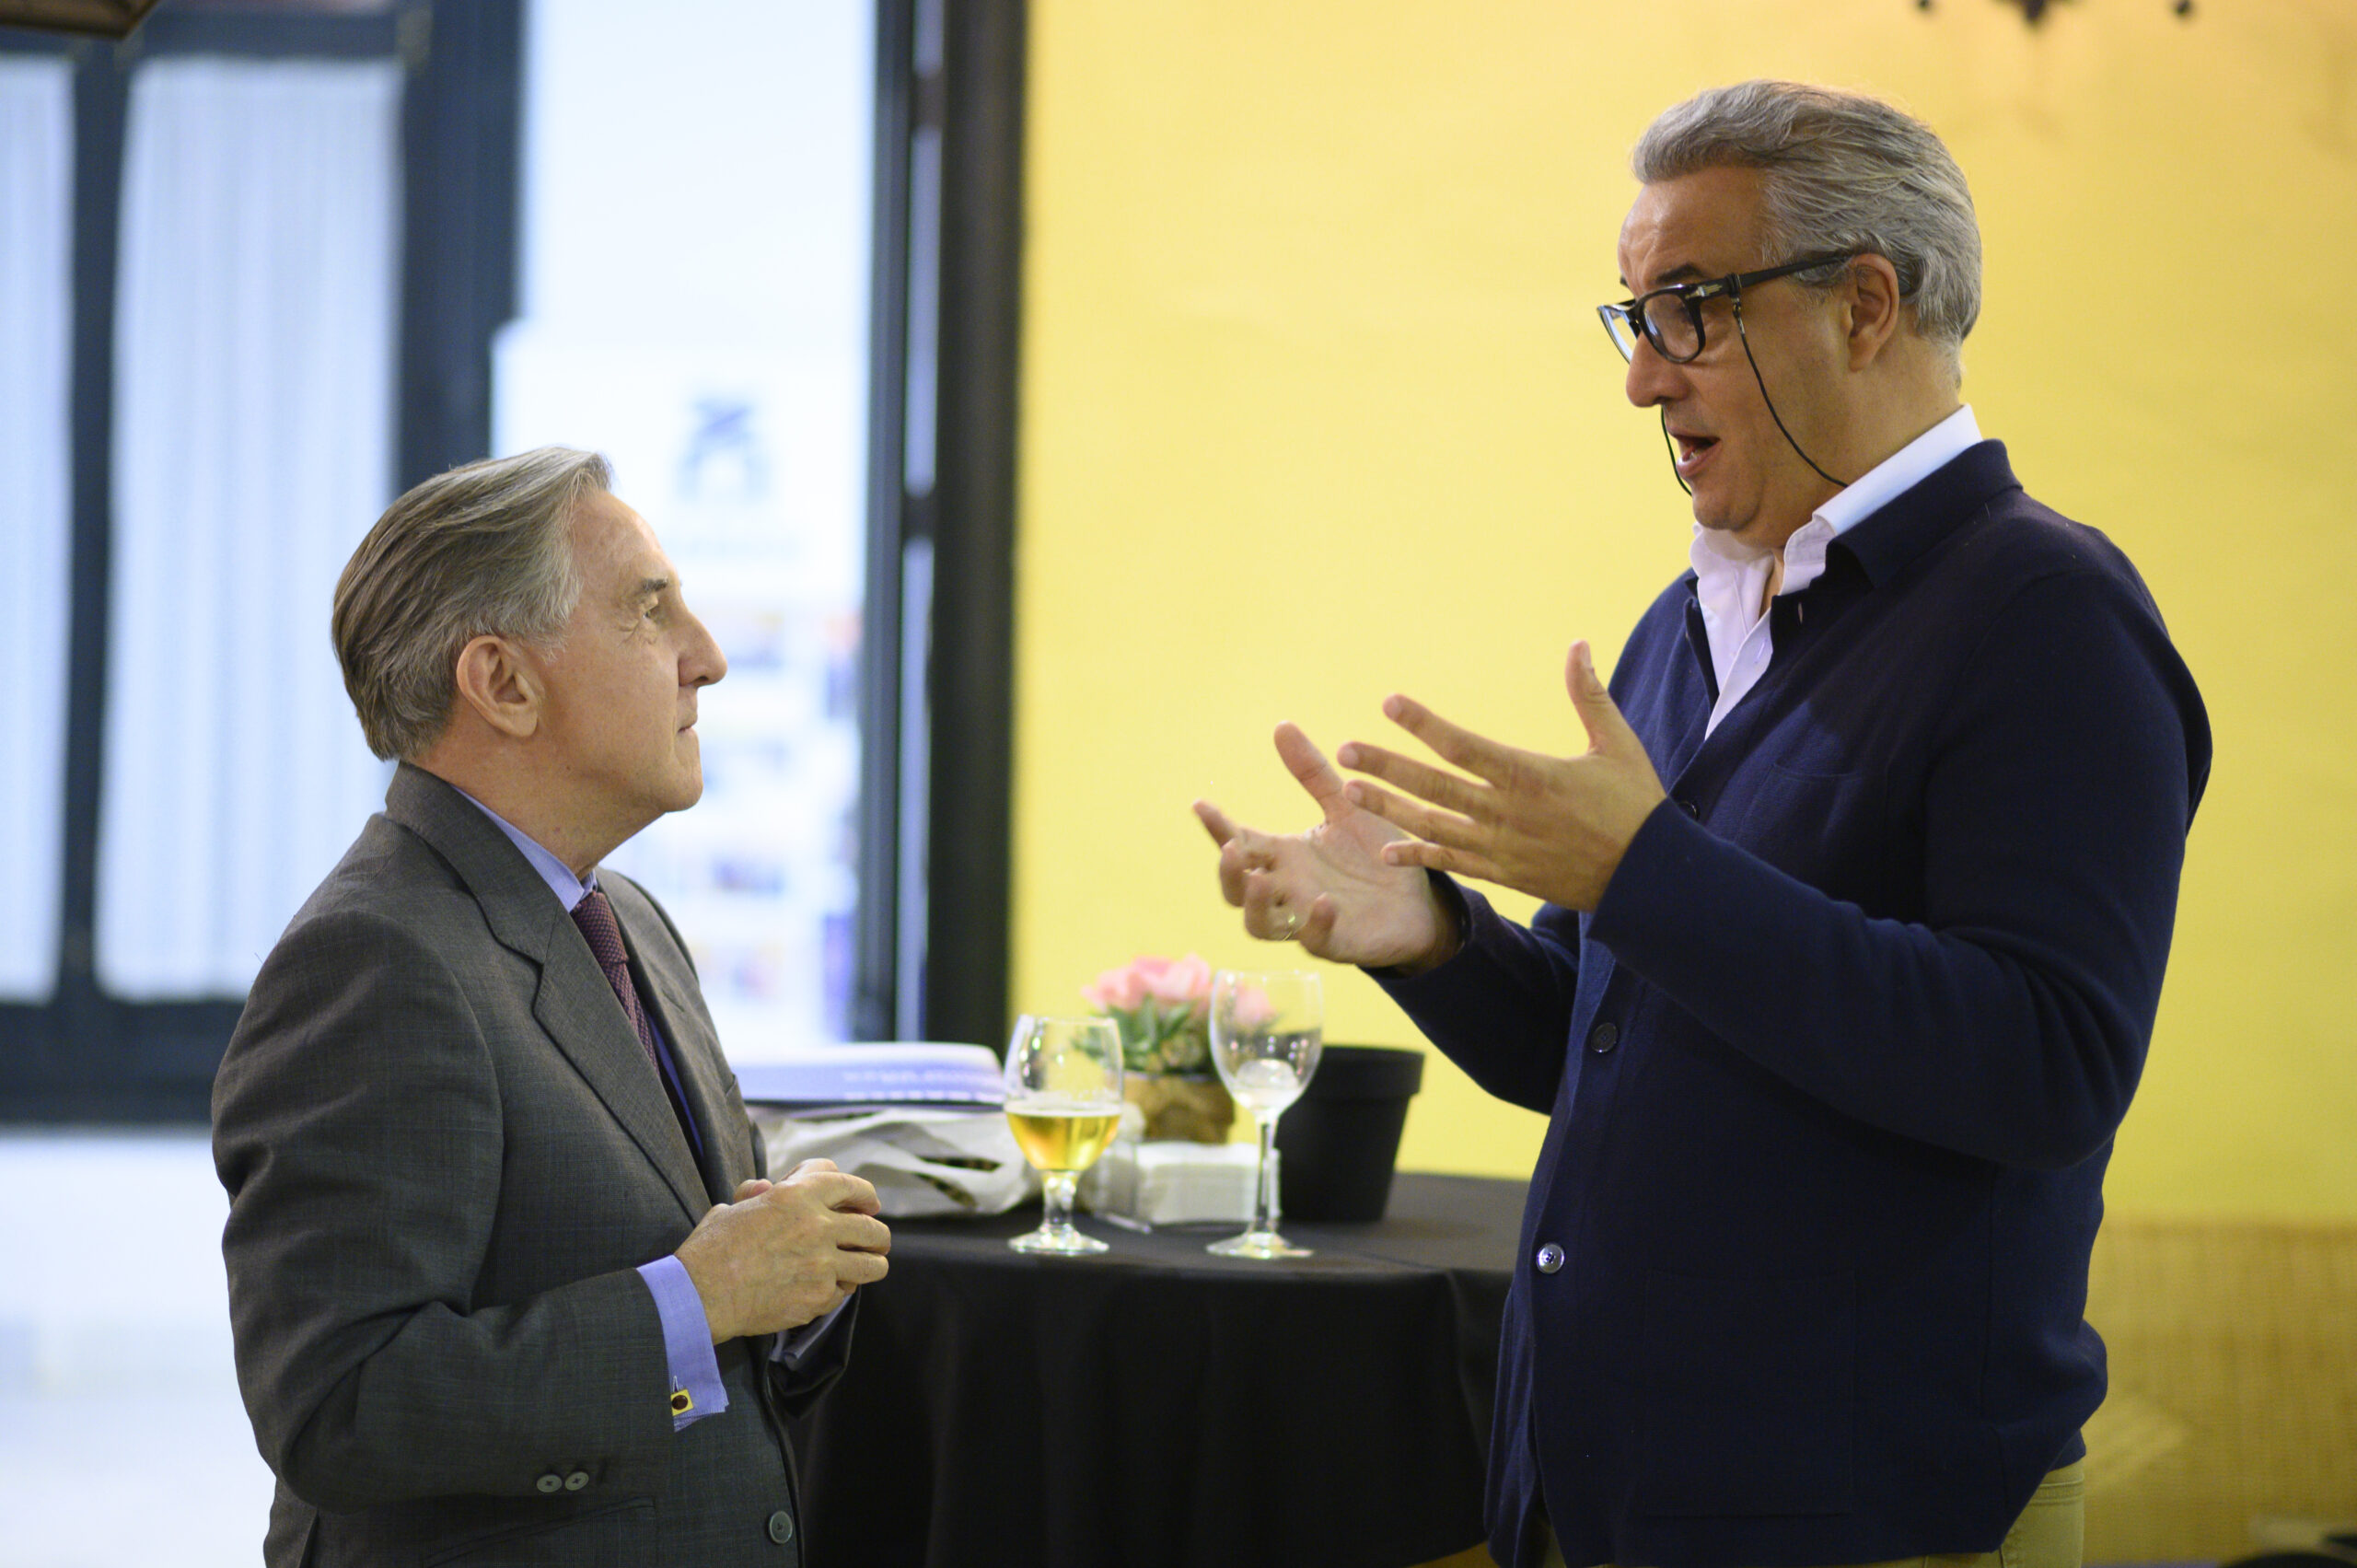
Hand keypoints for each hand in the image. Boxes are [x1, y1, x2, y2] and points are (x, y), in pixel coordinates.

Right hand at [676, 1158, 889, 1341]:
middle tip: (874, 1241)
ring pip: (873, 1265)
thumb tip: (766, 1186)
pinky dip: (837, 1291)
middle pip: (873, 1229)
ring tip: (864, 1266)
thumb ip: (756, 1193)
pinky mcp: (819, 1297)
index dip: (865, 1194)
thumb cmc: (711, 1249)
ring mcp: (822, 1265)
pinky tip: (824, 1289)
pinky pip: (844, 1293)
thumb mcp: (731, 1208)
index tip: (869, 1204)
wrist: (700, 1295)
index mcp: (797, 1195)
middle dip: (877, 1235)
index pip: (851, 1185)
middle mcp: (817, 1226)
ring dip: (870, 1264)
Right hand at [1193, 722, 1456, 970]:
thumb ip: (1312, 773)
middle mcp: (1287, 890)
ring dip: (1255, 905)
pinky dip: (1314, 924)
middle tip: (1230, 850)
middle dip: (1228, 873)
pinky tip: (1324, 901)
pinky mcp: (1337, 942)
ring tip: (1260, 881)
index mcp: (1283, 856)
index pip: (1239, 842)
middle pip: (1236, 890)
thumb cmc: (1376, 854)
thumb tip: (1281, 725)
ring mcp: (1306, 919)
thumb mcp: (1344, 807)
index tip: (1200, 804)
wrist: (1421, 898)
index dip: (1217, 827)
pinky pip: (1315, 940)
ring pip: (1261, 924)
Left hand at [1336, 641, 1666, 912]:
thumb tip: (1578, 644)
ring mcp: (1502, 849)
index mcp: (1531, 776)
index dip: (1424, 724)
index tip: (1390, 703)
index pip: (1464, 745)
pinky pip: (1453, 864)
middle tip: (1345, 750)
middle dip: (1385, 767)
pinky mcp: (1505, 874)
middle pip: (1434, 787)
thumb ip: (1589, 695)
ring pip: (1433, 826)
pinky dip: (1418, 857)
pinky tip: (1386, 851)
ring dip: (1388, 809)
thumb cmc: (1636, 806)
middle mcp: (1507, 814)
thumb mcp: (1617, 744)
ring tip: (1349, 792)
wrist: (1649, 879)